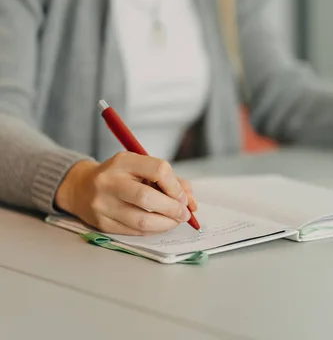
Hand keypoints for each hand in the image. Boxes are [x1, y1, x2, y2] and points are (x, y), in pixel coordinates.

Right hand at [55, 152, 198, 235]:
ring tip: (175, 221)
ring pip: (141, 220)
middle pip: (147, 198)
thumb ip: (169, 180)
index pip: (158, 170)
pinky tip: (159, 225)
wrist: (81, 187)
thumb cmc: (120, 176)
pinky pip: (134, 231)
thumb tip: (191, 201)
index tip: (184, 197)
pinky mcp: (101, 223)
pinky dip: (152, 230)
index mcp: (123, 161)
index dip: (176, 187)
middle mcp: (109, 181)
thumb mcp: (141, 168)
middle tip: (184, 214)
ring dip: (165, 224)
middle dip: (172, 209)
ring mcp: (102, 204)